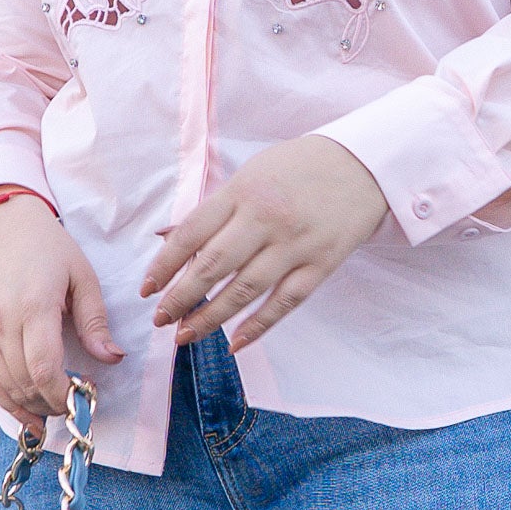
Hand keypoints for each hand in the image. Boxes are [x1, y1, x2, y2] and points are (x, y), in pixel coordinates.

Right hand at [0, 191, 121, 430]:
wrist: (1, 225)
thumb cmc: (45, 245)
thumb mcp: (82, 275)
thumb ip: (95, 321)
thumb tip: (112, 357)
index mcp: (34, 306)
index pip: (44, 368)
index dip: (63, 393)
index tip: (83, 396)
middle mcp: (4, 323)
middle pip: (24, 383)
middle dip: (52, 404)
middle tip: (76, 404)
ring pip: (5, 387)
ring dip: (31, 407)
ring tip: (56, 410)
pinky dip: (8, 400)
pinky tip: (27, 413)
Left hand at [140, 137, 387, 352]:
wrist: (363, 165)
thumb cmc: (299, 167)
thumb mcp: (253, 173)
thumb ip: (215, 208)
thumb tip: (169, 238)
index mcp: (244, 191)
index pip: (192, 233)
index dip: (165, 264)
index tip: (147, 289)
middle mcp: (266, 218)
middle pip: (213, 266)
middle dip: (181, 298)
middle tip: (160, 320)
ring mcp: (295, 244)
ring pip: (245, 290)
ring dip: (211, 317)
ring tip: (185, 335)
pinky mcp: (321, 264)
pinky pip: (285, 302)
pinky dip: (258, 326)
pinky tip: (234, 343)